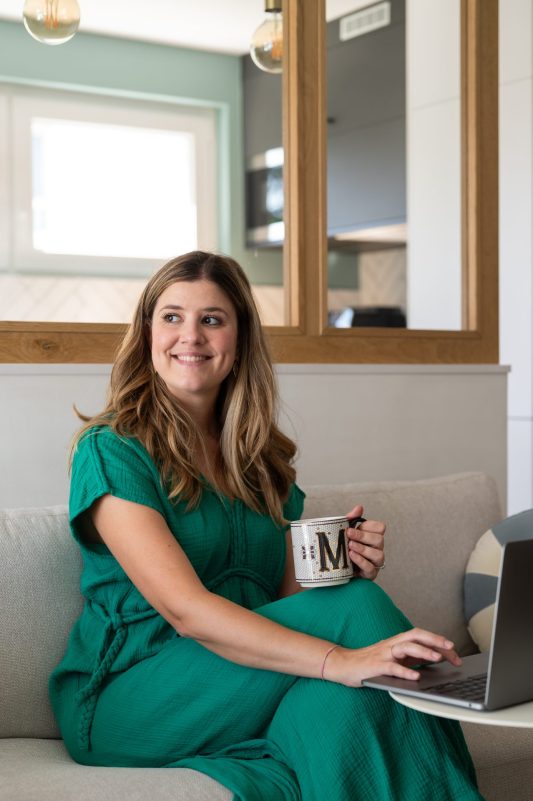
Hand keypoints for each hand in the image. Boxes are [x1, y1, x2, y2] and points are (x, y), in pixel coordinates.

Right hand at [323, 628, 461, 686]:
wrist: (343, 664)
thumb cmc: (369, 663)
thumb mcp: (394, 658)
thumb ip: (410, 658)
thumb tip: (435, 659)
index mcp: (397, 643)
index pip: (420, 636)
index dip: (438, 642)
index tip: (454, 652)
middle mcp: (391, 645)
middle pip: (415, 635)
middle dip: (434, 640)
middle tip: (451, 648)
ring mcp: (383, 654)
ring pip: (405, 647)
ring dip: (423, 651)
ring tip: (438, 658)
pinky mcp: (375, 666)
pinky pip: (392, 667)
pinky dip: (405, 671)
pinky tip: (416, 676)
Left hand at [345, 505, 384, 579]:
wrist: (337, 568)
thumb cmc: (345, 548)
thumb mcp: (346, 532)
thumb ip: (352, 519)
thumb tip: (359, 507)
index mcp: (373, 536)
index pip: (380, 527)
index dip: (369, 526)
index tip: (355, 526)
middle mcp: (377, 548)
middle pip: (379, 539)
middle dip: (363, 536)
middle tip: (348, 534)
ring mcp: (375, 562)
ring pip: (378, 554)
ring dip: (363, 548)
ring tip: (350, 546)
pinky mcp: (370, 574)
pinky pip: (370, 567)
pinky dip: (361, 560)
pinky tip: (352, 556)